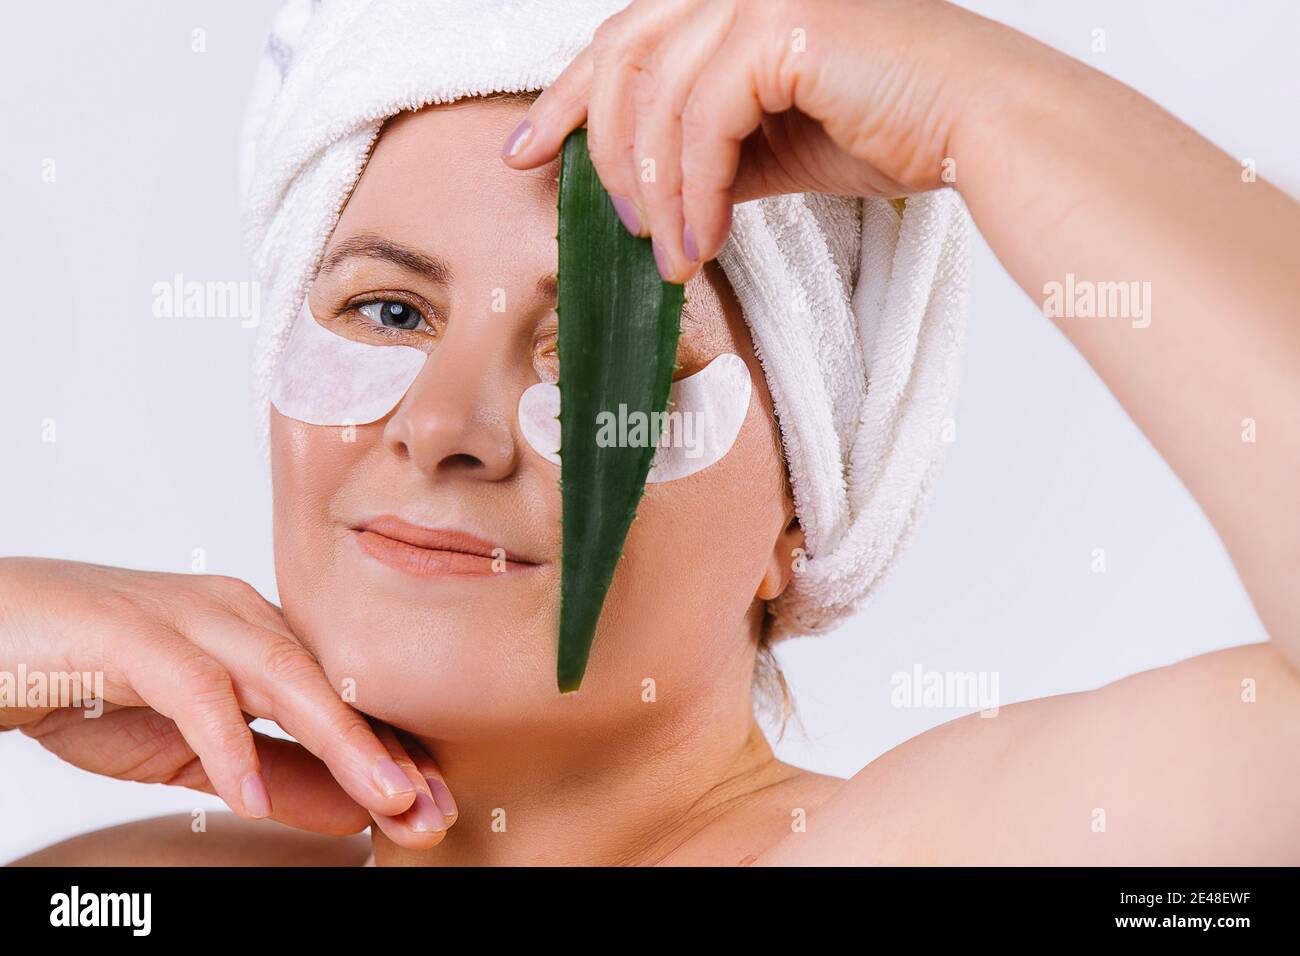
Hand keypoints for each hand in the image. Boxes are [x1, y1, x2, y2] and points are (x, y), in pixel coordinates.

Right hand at [0, 558, 456, 849]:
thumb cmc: (84, 682)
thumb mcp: (191, 749)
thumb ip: (273, 772)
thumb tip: (354, 812)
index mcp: (256, 633)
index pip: (341, 698)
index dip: (393, 754)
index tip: (436, 810)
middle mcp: (236, 614)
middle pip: (331, 685)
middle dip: (388, 751)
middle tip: (433, 812)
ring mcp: (185, 616)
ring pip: (284, 675)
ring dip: (340, 741)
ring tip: (384, 798)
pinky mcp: (129, 634)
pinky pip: (193, 687)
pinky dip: (226, 742)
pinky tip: (249, 794)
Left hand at [502, 0, 1004, 279]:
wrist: (980, 127)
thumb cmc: (890, 128)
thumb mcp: (771, 144)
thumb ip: (705, 151)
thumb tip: (646, 195)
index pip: (623, 38)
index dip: (564, 97)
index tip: (526, 153)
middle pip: (621, 57)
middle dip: (596, 149)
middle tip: (612, 226)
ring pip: (655, 96)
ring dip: (652, 190)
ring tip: (670, 254)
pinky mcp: (782, 23)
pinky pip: (701, 119)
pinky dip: (692, 190)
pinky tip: (702, 239)